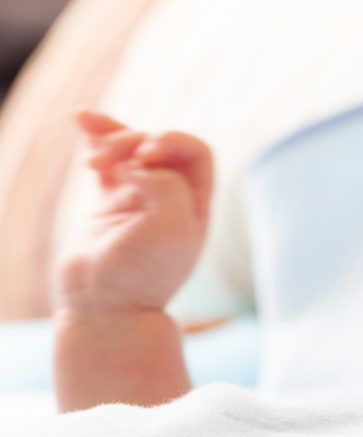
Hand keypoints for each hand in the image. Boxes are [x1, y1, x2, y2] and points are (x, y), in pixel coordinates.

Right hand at [56, 110, 212, 314]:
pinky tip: (81, 120)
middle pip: (159, 144)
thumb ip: (168, 185)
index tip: (149, 156)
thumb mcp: (172, 229)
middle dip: (134, 139)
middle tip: (115, 161)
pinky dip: (95, 137)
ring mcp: (139, 200)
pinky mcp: (108, 203)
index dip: (173, 140)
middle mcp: (171, 201)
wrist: (104, 306)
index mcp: (196, 208)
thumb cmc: (142, 273)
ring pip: (130, 148)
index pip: (196, 152)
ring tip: (93, 162)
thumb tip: (138, 164)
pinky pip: (105, 160)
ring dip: (111, 139)